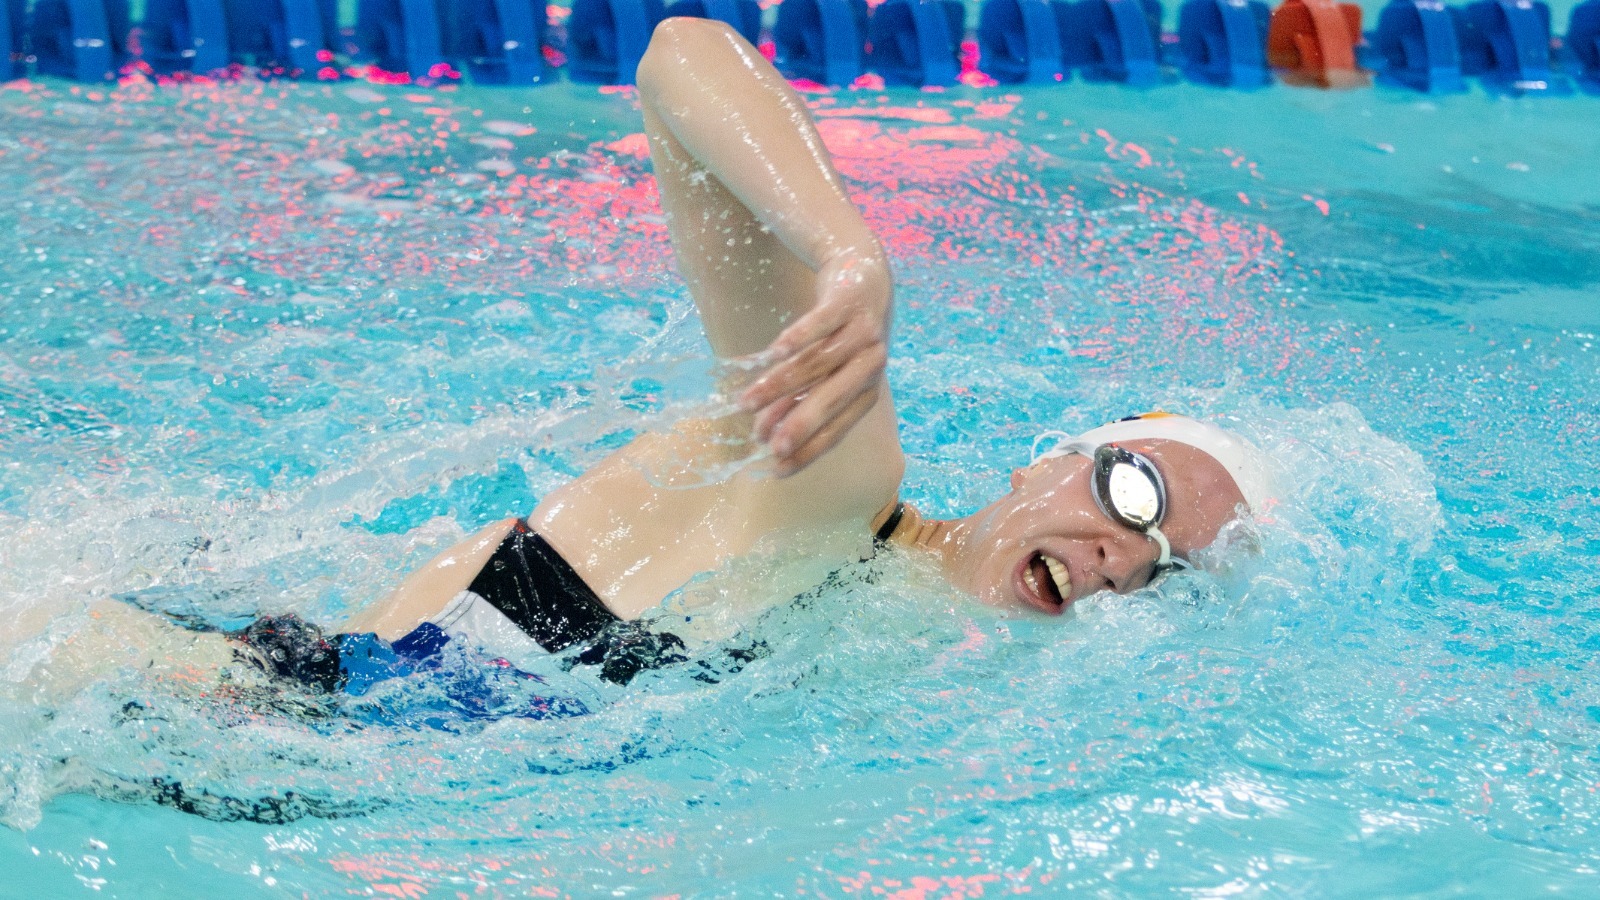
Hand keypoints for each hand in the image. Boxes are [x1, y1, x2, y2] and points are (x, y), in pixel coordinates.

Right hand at [737, 248, 891, 476]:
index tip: (776, 467)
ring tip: (746, 401)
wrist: (865, 273)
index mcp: (867, 390)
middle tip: (764, 442)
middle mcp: (871, 365)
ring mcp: (863, 332)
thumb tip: (762, 436)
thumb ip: (799, 401)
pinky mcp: (848, 301)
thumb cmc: (841, 334)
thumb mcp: (827, 372)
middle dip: (797, 423)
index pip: (838, 427)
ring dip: (780, 384)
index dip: (809, 449)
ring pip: (818, 363)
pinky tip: (774, 352)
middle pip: (831, 399)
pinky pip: (822, 322)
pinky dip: (798, 338)